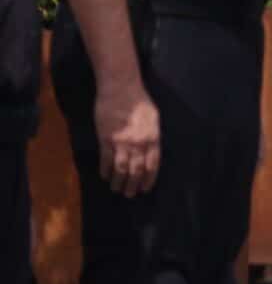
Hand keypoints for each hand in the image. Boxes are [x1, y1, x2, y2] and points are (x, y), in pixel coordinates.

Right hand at [94, 83, 159, 197]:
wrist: (120, 89)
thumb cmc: (139, 101)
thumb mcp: (154, 119)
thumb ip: (152, 135)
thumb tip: (151, 149)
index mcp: (153, 139)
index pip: (152, 165)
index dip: (148, 179)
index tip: (145, 188)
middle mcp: (139, 144)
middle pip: (137, 170)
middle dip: (133, 185)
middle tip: (130, 194)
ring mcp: (122, 142)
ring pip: (121, 168)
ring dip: (118, 181)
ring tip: (116, 189)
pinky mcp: (106, 139)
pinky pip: (106, 159)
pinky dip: (105, 170)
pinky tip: (104, 176)